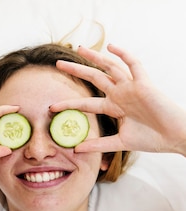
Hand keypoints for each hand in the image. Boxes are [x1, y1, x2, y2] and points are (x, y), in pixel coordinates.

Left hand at [52, 44, 185, 155]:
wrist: (175, 137)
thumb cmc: (151, 139)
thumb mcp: (119, 142)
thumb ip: (98, 145)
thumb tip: (76, 149)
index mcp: (113, 107)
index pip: (85, 104)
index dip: (68, 104)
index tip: (51, 107)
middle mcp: (120, 94)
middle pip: (94, 79)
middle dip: (76, 70)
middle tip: (58, 64)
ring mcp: (131, 87)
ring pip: (110, 68)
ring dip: (95, 58)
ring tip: (80, 49)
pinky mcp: (144, 84)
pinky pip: (134, 65)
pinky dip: (123, 54)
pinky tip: (111, 47)